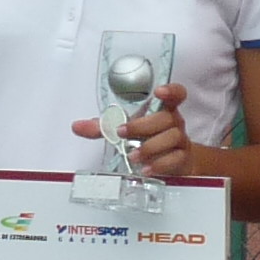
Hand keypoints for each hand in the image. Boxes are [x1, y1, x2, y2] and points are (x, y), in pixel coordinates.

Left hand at [75, 77, 199, 181]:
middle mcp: (174, 122)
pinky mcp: (182, 158)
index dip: (171, 91)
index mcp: (162, 110)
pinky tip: (146, 169)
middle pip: (166, 118)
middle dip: (142, 125)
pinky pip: (175, 159)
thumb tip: (77, 126)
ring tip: (132, 155)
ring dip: (149, 147)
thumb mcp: (125, 130)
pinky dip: (159, 164)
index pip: (176, 94)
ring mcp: (180, 140)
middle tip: (123, 132)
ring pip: (172, 137)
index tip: (159, 92)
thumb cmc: (149, 140)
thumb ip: (103, 127)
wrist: (174, 163)